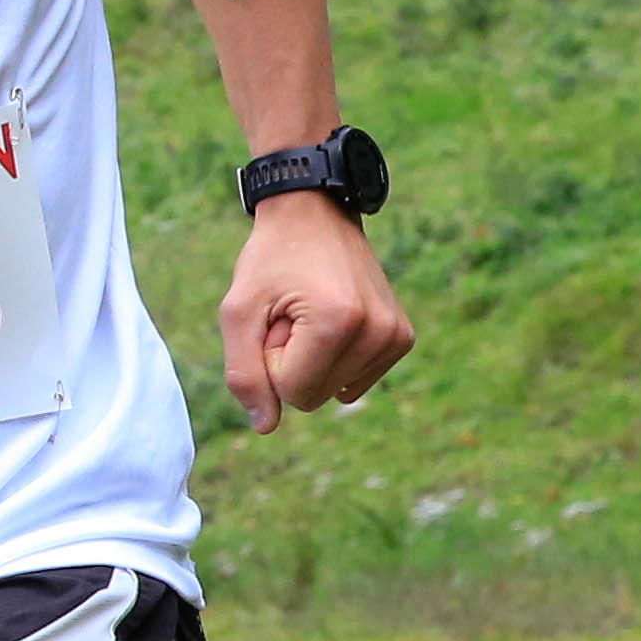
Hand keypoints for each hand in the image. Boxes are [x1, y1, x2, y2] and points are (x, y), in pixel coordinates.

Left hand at [219, 193, 411, 433]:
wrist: (314, 214)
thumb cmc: (270, 259)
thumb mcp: (238, 311)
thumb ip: (244, 374)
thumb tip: (264, 426)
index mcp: (339, 323)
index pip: (292, 392)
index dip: (270, 358)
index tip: (275, 317)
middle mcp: (379, 331)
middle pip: (315, 397)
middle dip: (291, 362)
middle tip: (291, 314)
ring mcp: (396, 335)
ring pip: (335, 392)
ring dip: (312, 359)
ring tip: (310, 312)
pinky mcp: (402, 338)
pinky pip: (354, 381)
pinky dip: (335, 359)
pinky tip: (332, 319)